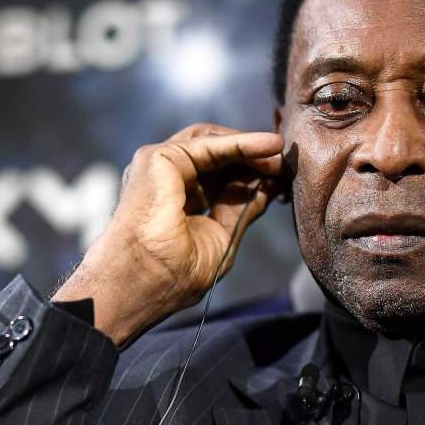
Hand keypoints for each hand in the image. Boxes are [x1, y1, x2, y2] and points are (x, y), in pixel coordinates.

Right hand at [53, 123, 284, 347]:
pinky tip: (268, 146)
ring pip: (212, 143)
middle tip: (284, 164)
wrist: (140, 282)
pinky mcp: (157, 157)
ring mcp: (159, 167)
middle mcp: (166, 180)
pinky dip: (242, 142)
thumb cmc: (169, 275)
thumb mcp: (220, 239)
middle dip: (254, 159)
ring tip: (279, 155)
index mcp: (177, 202)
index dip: (250, 175)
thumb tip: (267, 188)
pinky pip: (209, 144)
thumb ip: (241, 211)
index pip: (219, 178)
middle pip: (217, 157)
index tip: (281, 178)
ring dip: (251, 147)